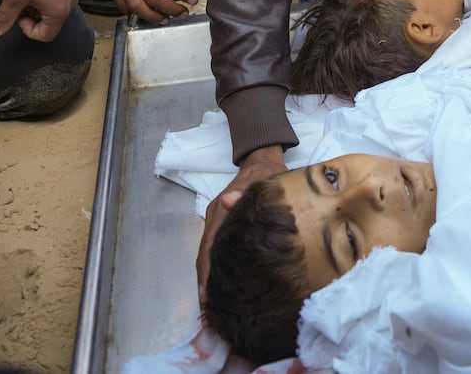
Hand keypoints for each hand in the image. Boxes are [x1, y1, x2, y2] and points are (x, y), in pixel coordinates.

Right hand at [197, 144, 285, 296]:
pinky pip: (217, 251)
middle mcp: (216, 218)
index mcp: (220, 210)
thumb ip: (245, 191)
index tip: (206, 296)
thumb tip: (229, 201)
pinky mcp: (226, 225)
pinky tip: (223, 286)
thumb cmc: (266, 170)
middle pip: (204, 257)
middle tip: (209, 313)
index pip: (208, 247)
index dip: (205, 273)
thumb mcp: (262, 179)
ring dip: (209, 280)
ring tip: (213, 307)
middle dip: (204, 285)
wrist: (263, 158)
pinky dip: (217, 270)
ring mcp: (219, 222)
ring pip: (209, 256)